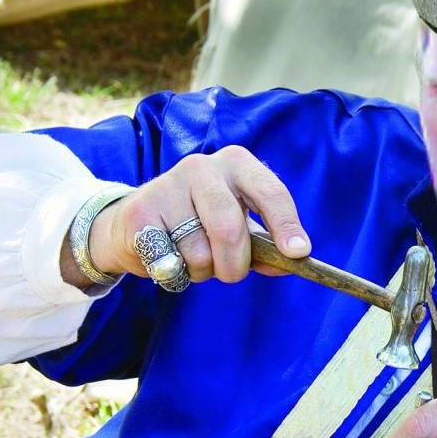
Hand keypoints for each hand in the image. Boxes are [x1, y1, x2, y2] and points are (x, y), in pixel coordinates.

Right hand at [96, 146, 309, 285]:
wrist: (138, 222)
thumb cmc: (200, 224)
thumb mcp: (240, 228)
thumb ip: (266, 246)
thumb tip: (294, 259)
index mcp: (237, 163)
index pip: (271, 192)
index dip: (286, 225)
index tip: (298, 252)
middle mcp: (202, 166)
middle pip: (229, 229)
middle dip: (234, 265)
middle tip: (229, 273)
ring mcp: (167, 184)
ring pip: (198, 253)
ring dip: (200, 271)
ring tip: (189, 256)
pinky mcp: (140, 210)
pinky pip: (168, 261)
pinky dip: (173, 273)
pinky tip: (166, 256)